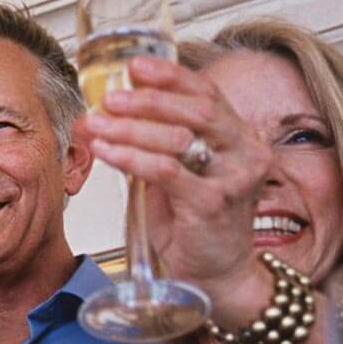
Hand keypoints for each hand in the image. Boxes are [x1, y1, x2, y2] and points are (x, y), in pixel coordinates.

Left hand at [75, 56, 273, 320]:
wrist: (215, 277)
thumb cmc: (192, 226)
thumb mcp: (176, 176)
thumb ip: (157, 144)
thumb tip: (112, 113)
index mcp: (239, 138)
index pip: (207, 94)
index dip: (171, 76)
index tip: (135, 65)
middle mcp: (245, 152)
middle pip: (197, 108)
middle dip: (148, 99)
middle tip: (110, 96)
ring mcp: (234, 178)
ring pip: (180, 137)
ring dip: (131, 128)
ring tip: (96, 123)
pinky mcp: (214, 203)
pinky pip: (168, 172)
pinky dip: (132, 158)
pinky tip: (107, 151)